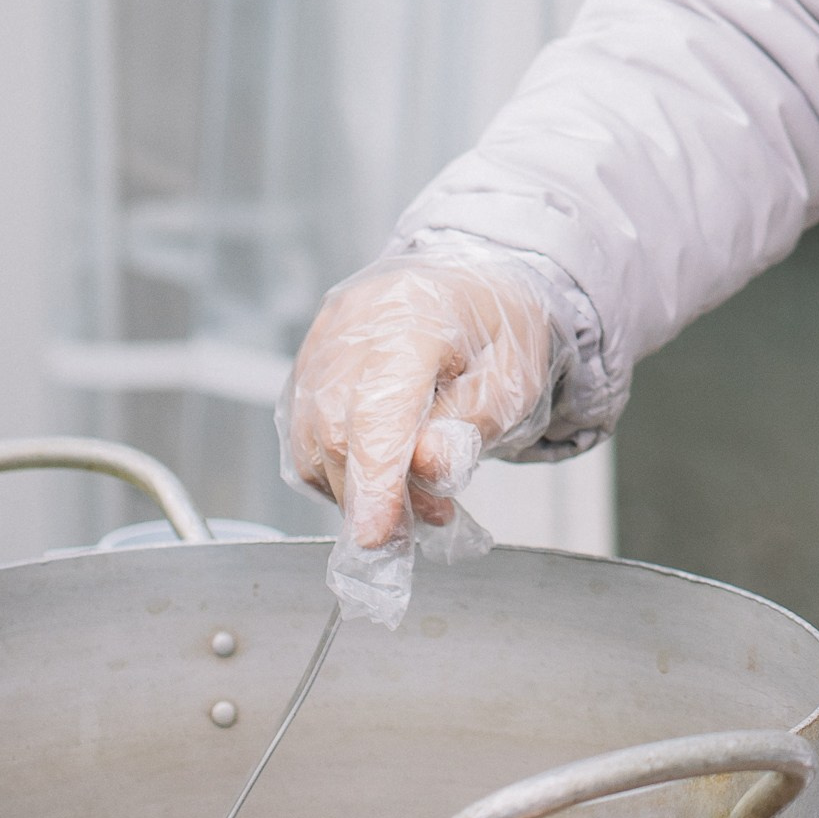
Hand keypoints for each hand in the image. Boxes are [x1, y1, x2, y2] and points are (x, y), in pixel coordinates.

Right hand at [282, 258, 560, 553]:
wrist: (475, 282)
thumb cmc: (499, 328)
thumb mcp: (515, 377)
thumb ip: (472, 421)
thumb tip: (424, 466)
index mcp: (415, 313)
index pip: (379, 406)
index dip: (375, 478)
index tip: (376, 535)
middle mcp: (356, 320)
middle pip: (335, 428)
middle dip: (369, 495)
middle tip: (414, 529)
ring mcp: (325, 338)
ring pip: (310, 436)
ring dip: (353, 488)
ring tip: (409, 503)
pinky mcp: (309, 358)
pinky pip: (303, 429)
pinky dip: (336, 467)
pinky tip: (380, 476)